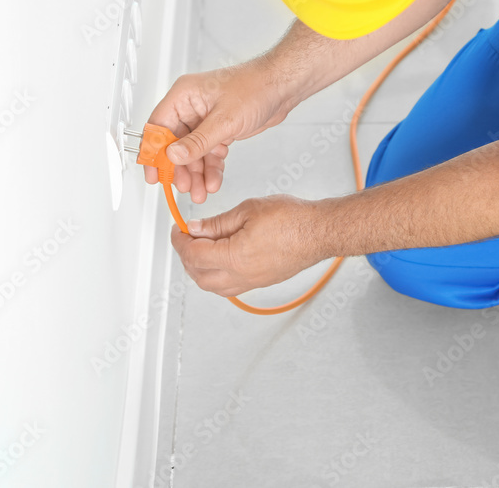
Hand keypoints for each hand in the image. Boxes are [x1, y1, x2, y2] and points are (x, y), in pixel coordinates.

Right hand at [144, 57, 293, 202]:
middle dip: (181, 169)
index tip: (154, 174)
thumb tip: (173, 155)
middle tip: (184, 187)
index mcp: (184, 95)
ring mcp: (205, 118)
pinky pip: (209, 152)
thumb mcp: (225, 120)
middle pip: (175, 144)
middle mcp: (191, 107)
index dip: (153, 153)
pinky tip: (213, 181)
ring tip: (200, 191)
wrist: (282, 87)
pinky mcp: (219, 128)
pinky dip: (211, 167)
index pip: (158, 127)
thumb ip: (198, 141)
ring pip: (193, 152)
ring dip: (197, 173)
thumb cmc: (256, 87)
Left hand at [171, 195, 325, 296]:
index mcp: (235, 257)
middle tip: (187, 238)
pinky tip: (220, 260)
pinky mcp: (262, 282)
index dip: (181, 241)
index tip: (179, 230)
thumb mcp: (248, 210)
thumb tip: (197, 228)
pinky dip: (217, 276)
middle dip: (187, 257)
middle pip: (199, 276)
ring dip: (200, 270)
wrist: (319, 231)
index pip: (194, 255)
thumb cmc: (293, 219)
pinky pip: (230, 288)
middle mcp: (242, 276)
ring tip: (201, 249)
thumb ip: (218, 222)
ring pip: (213, 287)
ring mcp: (253, 282)